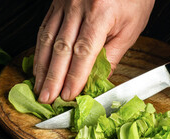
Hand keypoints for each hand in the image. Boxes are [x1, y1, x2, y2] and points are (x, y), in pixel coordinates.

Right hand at [33, 0, 154, 103]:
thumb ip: (112, 55)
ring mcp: (65, 2)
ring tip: (39, 86)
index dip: (73, 77)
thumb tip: (97, 80)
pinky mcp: (57, 1)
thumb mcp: (131, 27)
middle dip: (52, 77)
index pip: (83, 52)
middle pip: (61, 48)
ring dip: (42, 66)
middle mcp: (78, 5)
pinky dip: (40, 49)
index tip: (67, 95)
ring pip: (47, 38)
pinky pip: (45, 27)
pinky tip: (39, 64)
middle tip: (46, 98)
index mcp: (100, 13)